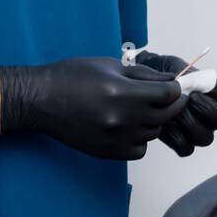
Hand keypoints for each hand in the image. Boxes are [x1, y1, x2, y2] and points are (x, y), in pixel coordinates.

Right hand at [0, 57, 186, 159]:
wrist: (41, 100)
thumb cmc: (71, 77)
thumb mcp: (110, 65)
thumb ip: (144, 75)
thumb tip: (171, 80)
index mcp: (123, 92)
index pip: (169, 94)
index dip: (175, 89)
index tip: (172, 86)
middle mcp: (122, 118)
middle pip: (166, 115)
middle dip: (170, 104)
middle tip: (165, 98)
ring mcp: (115, 137)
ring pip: (153, 133)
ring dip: (153, 121)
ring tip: (139, 110)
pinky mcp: (107, 151)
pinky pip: (139, 150)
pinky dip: (139, 139)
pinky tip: (128, 127)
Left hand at [133, 50, 216, 156]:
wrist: (146, 89)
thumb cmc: (162, 76)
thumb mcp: (172, 67)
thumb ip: (182, 73)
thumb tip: (186, 82)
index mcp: (213, 92)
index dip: (212, 93)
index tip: (195, 90)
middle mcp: (211, 114)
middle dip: (206, 110)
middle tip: (188, 101)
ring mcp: (200, 130)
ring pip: (205, 137)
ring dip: (189, 125)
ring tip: (172, 113)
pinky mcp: (184, 142)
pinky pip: (186, 148)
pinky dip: (174, 138)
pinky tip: (163, 125)